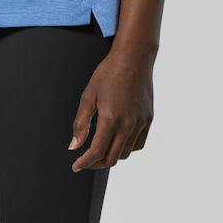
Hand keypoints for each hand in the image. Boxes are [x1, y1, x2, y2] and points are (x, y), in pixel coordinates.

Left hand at [69, 44, 153, 171]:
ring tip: (101, 150)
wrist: (134, 57)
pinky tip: (118, 141)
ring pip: (125, 153)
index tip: (76, 165)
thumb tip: (74, 146)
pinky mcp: (148, 119)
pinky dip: (127, 148)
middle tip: (85, 160)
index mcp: (110, 118)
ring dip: (111, 156)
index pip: (96, 152)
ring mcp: (140, 123)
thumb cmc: (109, 72)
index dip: (84, 162)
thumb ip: (81, 122)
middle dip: (96, 163)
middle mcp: (128, 124)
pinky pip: (138, 144)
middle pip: (112, 158)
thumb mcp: (89, 94)